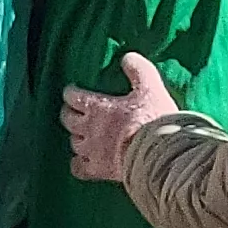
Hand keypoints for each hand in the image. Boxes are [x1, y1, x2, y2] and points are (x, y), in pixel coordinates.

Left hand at [57, 51, 180, 181]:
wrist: (158, 154)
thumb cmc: (153, 120)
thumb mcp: (150, 88)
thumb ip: (138, 71)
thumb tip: (128, 57)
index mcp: (98, 107)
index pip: (74, 96)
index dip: (71, 92)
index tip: (72, 91)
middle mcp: (89, 129)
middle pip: (68, 119)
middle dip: (68, 113)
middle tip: (73, 111)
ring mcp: (92, 151)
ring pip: (74, 143)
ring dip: (76, 137)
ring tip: (81, 135)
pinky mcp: (99, 170)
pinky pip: (79, 168)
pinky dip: (78, 164)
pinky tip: (82, 163)